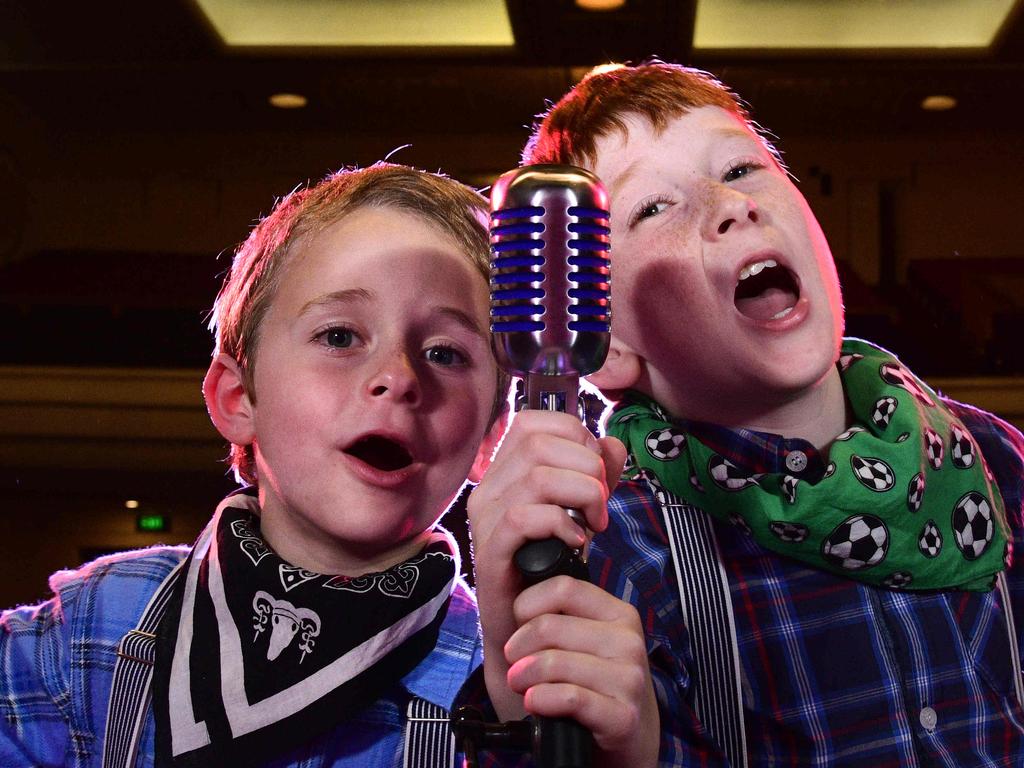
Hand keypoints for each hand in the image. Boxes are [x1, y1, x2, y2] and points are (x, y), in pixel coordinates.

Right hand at [466, 411, 624, 720]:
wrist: (525, 628)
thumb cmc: (549, 566)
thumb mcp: (580, 511)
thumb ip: (597, 475)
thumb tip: (614, 443)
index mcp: (504, 470)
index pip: (533, 422)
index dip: (575, 435)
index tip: (596, 471)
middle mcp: (487, 487)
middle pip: (539, 444)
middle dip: (587, 468)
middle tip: (602, 505)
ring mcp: (484, 518)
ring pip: (537, 477)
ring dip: (581, 497)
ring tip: (595, 525)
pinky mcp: (490, 551)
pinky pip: (524, 518)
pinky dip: (561, 525)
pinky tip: (577, 542)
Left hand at [506, 576, 659, 767]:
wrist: (623, 739)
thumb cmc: (590, 685)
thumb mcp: (578, 641)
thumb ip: (555, 612)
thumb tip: (511, 578)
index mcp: (618, 613)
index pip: (563, 587)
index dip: (527, 605)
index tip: (518, 624)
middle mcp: (628, 640)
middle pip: (550, 626)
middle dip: (518, 647)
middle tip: (514, 663)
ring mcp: (629, 678)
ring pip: (554, 662)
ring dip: (524, 677)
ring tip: (521, 685)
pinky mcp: (622, 715)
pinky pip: (568, 697)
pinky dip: (541, 700)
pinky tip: (535, 703)